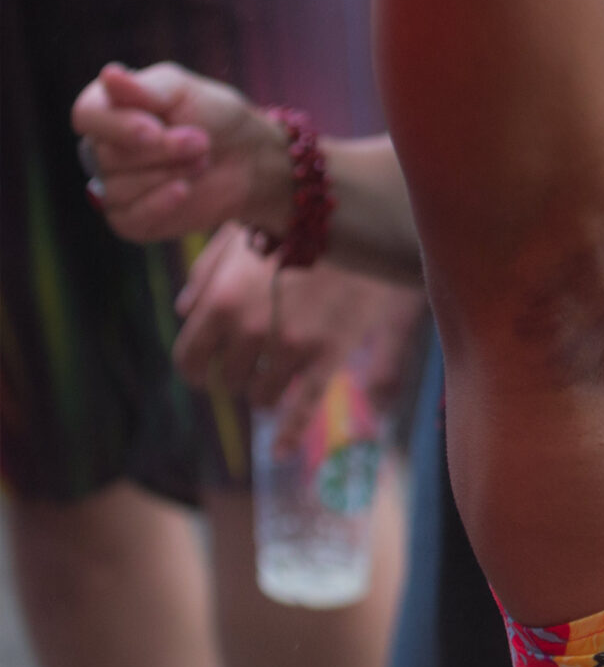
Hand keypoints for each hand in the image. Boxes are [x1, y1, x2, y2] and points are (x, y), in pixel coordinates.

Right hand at [72, 61, 284, 240]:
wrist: (250, 159)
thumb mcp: (186, 92)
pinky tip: (184, 190)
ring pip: (118, 188)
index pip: (87, 116)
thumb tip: (108, 75)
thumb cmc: (214, 117)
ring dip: (169, 174)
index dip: (119, 125)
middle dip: (163, 149)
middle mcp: (102, 149)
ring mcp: (114, 186)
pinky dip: (159, 204)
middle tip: (202, 142)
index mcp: (109, 110)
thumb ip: (146, 88)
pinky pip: (129, 218)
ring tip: (202, 162)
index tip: (156, 130)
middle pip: (108, 155)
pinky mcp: (131, 219)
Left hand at [173, 223, 426, 451]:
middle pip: (230, 379)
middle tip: (253, 361)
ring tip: (277, 377)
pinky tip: (279, 453)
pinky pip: (304, 407)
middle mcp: (249, 330)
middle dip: (237, 373)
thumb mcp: (238, 235)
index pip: (189, 358)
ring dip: (265, 391)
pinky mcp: (328, 353)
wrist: (356, 213)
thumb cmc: (293, 218)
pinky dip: (288, 433)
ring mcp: (289, 346)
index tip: (203, 371)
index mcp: (220, 302)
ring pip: (263, 395)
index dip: (195, 369)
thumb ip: (205, 274)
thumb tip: (183, 310)